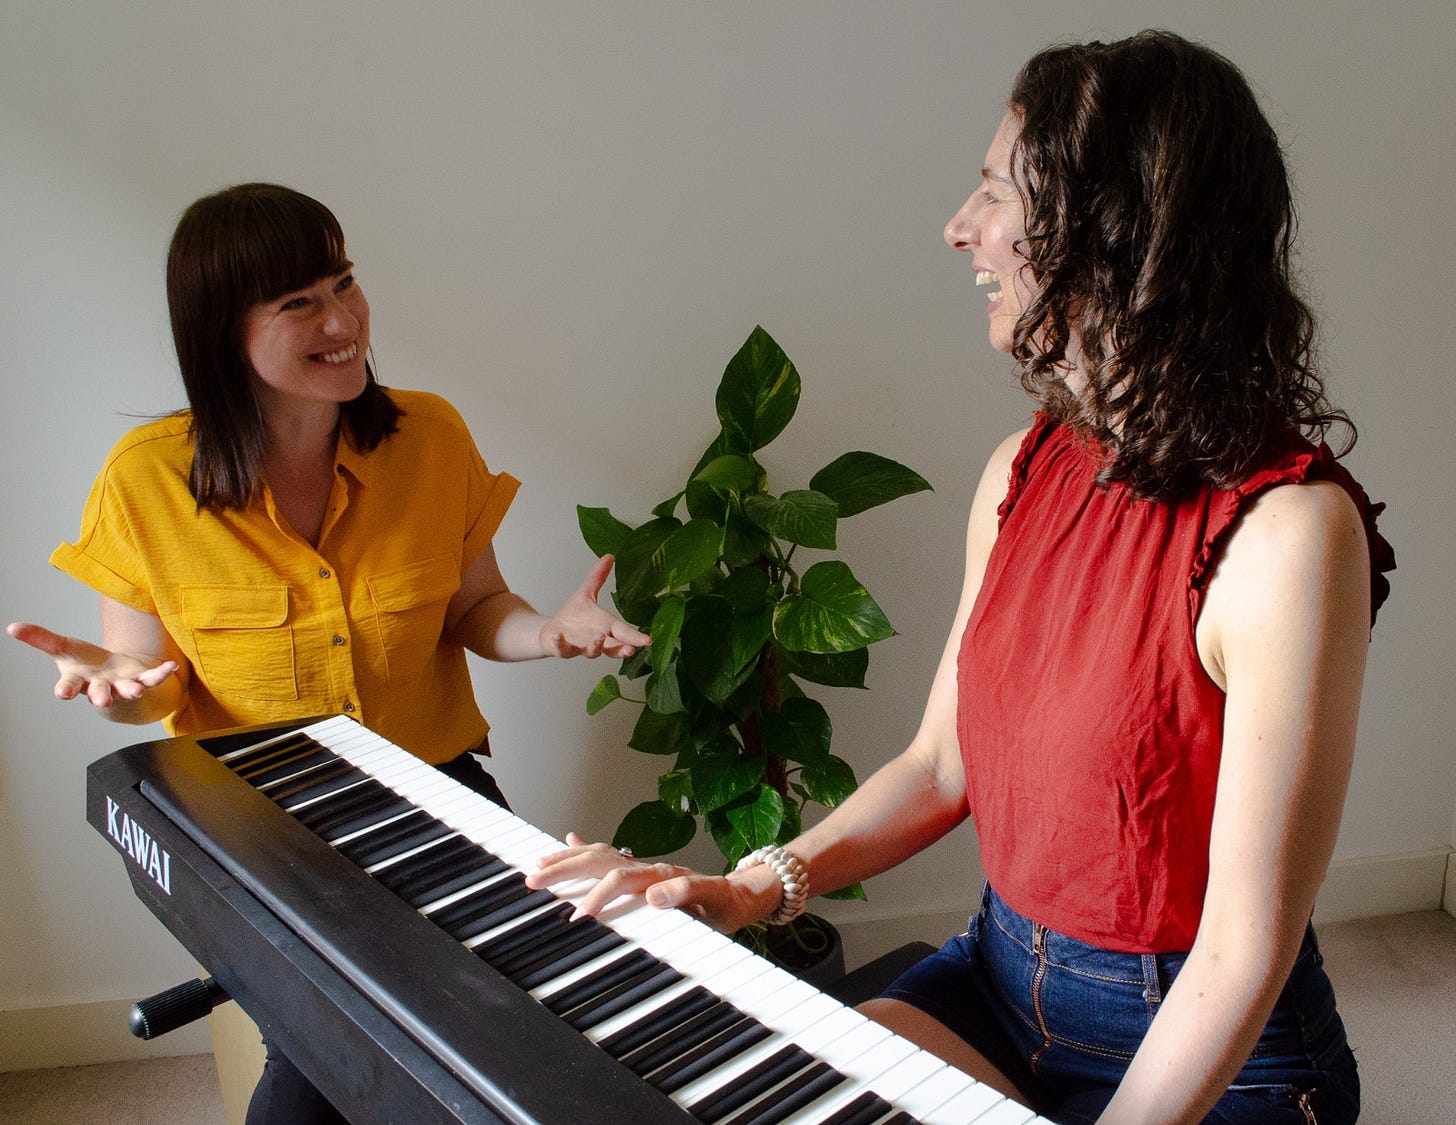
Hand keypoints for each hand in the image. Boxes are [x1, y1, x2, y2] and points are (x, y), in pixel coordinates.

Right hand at [7, 621, 179, 710]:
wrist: (112, 676)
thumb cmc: (84, 663)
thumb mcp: (62, 649)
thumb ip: (40, 639)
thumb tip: (12, 627)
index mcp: (79, 681)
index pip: (69, 687)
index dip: (65, 690)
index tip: (62, 693)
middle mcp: (102, 687)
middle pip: (100, 693)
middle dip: (102, 697)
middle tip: (102, 700)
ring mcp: (123, 686)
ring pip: (128, 690)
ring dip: (133, 690)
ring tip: (138, 690)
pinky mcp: (142, 680)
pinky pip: (153, 678)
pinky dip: (162, 673)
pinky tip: (171, 666)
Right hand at [527, 833, 779, 932]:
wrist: (741, 894)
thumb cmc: (727, 903)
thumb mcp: (714, 901)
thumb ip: (687, 893)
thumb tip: (653, 894)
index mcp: (660, 874)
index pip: (618, 879)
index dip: (597, 895)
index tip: (577, 915)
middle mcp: (646, 867)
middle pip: (598, 860)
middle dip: (565, 869)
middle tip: (533, 881)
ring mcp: (641, 867)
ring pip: (596, 856)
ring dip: (567, 860)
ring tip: (538, 865)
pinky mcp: (640, 872)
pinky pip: (606, 855)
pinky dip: (585, 850)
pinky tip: (569, 843)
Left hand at [538, 555, 650, 658]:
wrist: (551, 633)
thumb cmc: (573, 617)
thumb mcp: (586, 594)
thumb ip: (597, 578)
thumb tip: (609, 556)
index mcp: (605, 628)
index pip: (624, 633)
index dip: (636, 637)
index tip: (648, 640)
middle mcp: (596, 640)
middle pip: (612, 647)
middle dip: (620, 649)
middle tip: (630, 650)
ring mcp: (579, 647)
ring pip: (590, 651)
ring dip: (595, 646)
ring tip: (598, 638)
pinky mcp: (561, 649)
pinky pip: (561, 648)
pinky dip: (559, 643)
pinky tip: (558, 636)